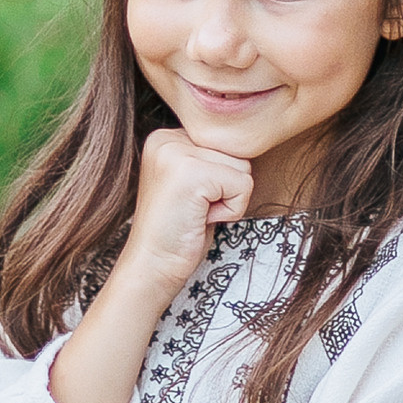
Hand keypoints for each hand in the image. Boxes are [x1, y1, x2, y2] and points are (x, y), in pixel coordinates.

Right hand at [118, 127, 255, 308]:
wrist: (152, 266)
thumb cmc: (178, 230)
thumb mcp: (193, 181)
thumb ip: (210, 157)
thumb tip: (250, 144)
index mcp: (165, 137)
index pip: (225, 144)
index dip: (220, 180)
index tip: (191, 200)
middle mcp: (166, 138)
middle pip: (236, 153)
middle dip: (226, 189)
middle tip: (194, 209)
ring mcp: (176, 153)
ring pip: (243, 168)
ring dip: (229, 199)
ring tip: (197, 212)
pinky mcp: (192, 173)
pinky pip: (243, 186)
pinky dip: (231, 210)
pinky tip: (201, 218)